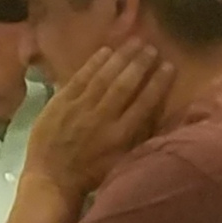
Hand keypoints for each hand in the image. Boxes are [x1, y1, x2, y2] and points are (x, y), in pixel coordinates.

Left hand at [26, 40, 174, 202]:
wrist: (52, 180)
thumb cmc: (91, 174)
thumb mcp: (123, 161)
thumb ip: (139, 137)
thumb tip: (157, 114)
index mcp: (121, 135)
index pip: (145, 102)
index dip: (158, 82)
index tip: (169, 65)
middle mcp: (102, 118)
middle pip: (125, 85)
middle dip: (140, 64)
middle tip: (151, 47)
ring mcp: (79, 109)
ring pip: (103, 78)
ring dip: (120, 58)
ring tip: (133, 42)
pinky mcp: (59, 104)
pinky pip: (79, 79)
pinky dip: (92, 64)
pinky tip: (105, 51)